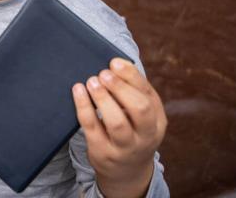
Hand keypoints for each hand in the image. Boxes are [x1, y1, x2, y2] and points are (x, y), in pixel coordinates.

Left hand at [72, 58, 166, 197]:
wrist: (126, 172)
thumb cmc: (132, 132)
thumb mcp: (142, 115)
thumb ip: (134, 92)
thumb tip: (114, 64)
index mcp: (158, 121)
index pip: (149, 95)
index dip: (131, 76)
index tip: (114, 62)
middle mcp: (145, 136)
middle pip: (139, 109)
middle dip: (120, 88)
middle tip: (103, 73)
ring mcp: (124, 147)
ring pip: (117, 122)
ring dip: (102, 98)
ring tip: (91, 81)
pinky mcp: (102, 152)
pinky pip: (92, 128)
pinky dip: (84, 107)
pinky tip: (78, 91)